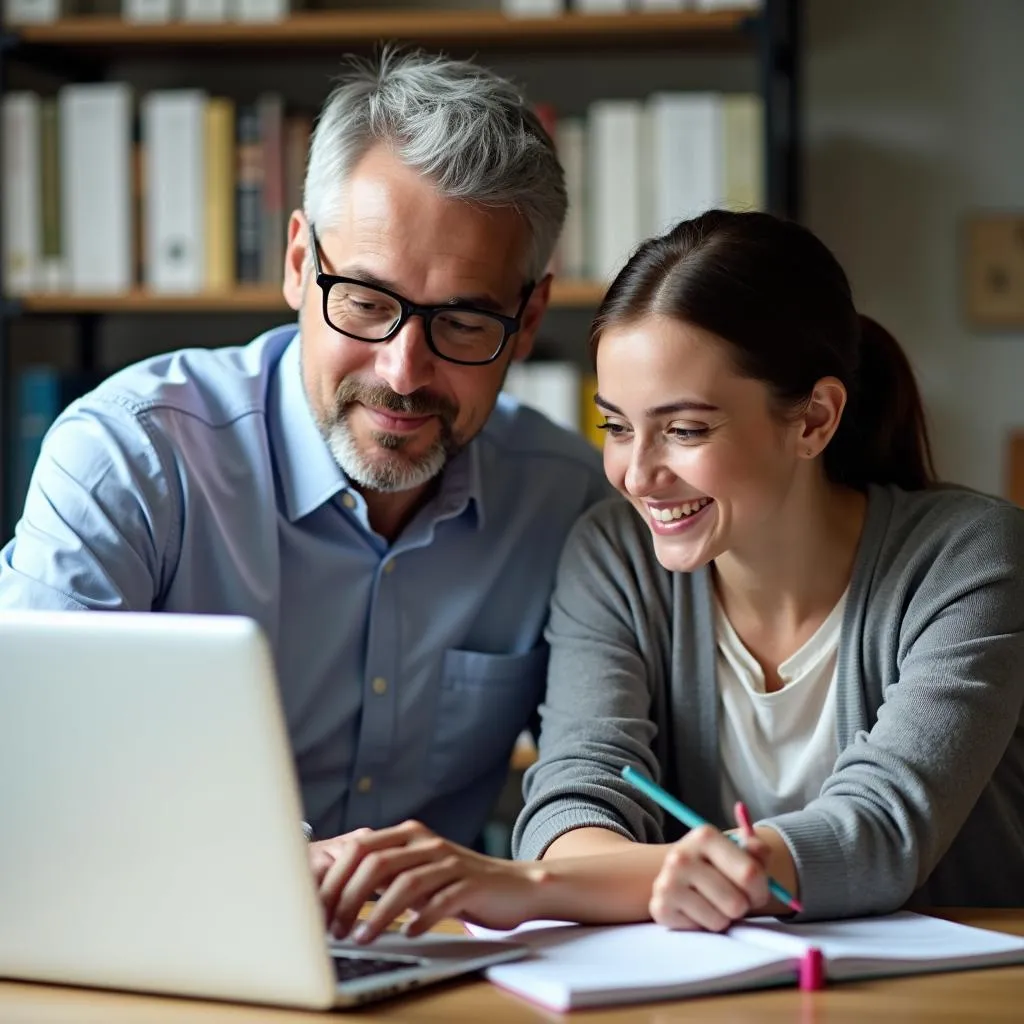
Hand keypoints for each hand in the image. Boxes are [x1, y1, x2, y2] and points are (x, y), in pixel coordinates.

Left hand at [317, 819, 546, 943]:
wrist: (512, 886)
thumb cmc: (456, 884)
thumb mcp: (415, 875)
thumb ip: (383, 878)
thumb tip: (334, 898)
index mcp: (408, 835)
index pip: (359, 848)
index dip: (333, 879)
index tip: (316, 910)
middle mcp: (426, 842)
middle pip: (376, 862)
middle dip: (348, 898)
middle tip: (334, 929)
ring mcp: (450, 861)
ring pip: (405, 882)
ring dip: (377, 914)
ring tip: (361, 938)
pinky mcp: (470, 884)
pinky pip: (441, 900)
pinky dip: (420, 919)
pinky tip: (407, 934)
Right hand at [649, 823, 770, 932]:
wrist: (681, 873)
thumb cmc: (718, 864)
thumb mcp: (739, 851)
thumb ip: (756, 850)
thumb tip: (759, 850)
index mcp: (704, 836)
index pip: (750, 874)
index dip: (760, 889)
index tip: (755, 889)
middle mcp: (681, 856)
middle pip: (736, 902)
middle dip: (741, 906)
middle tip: (732, 896)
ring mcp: (667, 882)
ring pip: (720, 920)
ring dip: (723, 917)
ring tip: (714, 901)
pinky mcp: (660, 908)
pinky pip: (701, 930)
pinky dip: (704, 925)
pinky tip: (697, 909)